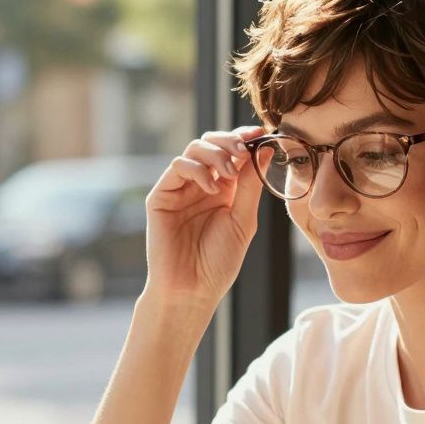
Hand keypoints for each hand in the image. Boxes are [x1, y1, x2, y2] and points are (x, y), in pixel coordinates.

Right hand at [143, 126, 266, 306]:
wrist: (192, 289)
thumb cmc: (218, 262)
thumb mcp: (243, 220)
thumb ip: (251, 185)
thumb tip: (263, 149)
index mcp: (224, 190)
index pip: (232, 153)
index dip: (245, 139)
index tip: (261, 133)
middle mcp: (201, 185)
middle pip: (212, 143)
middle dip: (230, 141)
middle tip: (244, 150)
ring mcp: (180, 189)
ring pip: (194, 149)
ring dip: (216, 153)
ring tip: (230, 173)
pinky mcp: (161, 196)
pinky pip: (178, 166)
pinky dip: (198, 169)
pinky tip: (212, 187)